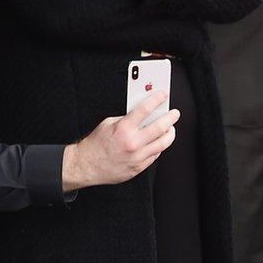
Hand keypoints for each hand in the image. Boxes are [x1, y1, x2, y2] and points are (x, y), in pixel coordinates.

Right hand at [61, 93, 177, 190]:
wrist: (88, 166)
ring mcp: (137, 156)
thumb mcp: (107, 124)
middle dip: (170, 118)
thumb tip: (142, 115)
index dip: (156, 100)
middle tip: (174, 114)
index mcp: (123, 129)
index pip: (145, 109)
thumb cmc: (96, 145)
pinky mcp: (139, 167)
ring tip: (171, 128)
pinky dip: (159, 147)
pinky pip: (155, 155)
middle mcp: (133, 142)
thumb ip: (126, 119)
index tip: (163, 95)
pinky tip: (159, 142)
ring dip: (170, 134)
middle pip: (160, 127)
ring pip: (163, 144)